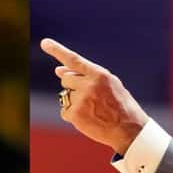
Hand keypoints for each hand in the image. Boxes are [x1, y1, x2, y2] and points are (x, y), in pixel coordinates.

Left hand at [40, 38, 148, 154]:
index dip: (57, 50)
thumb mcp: (108, 84)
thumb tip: (58, 70)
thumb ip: (84, 75)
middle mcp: (89, 85)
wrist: (128, 130)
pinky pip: (64, 111)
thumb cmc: (119, 105)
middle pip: (66, 79)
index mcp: (99, 74)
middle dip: (73, 86)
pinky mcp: (75, 114)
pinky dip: (72, 115)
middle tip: (89, 97)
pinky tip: (87, 118)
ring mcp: (81, 100)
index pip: (74, 60)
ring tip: (92, 109)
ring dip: (74, 101)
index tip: (44, 43)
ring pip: (64, 95)